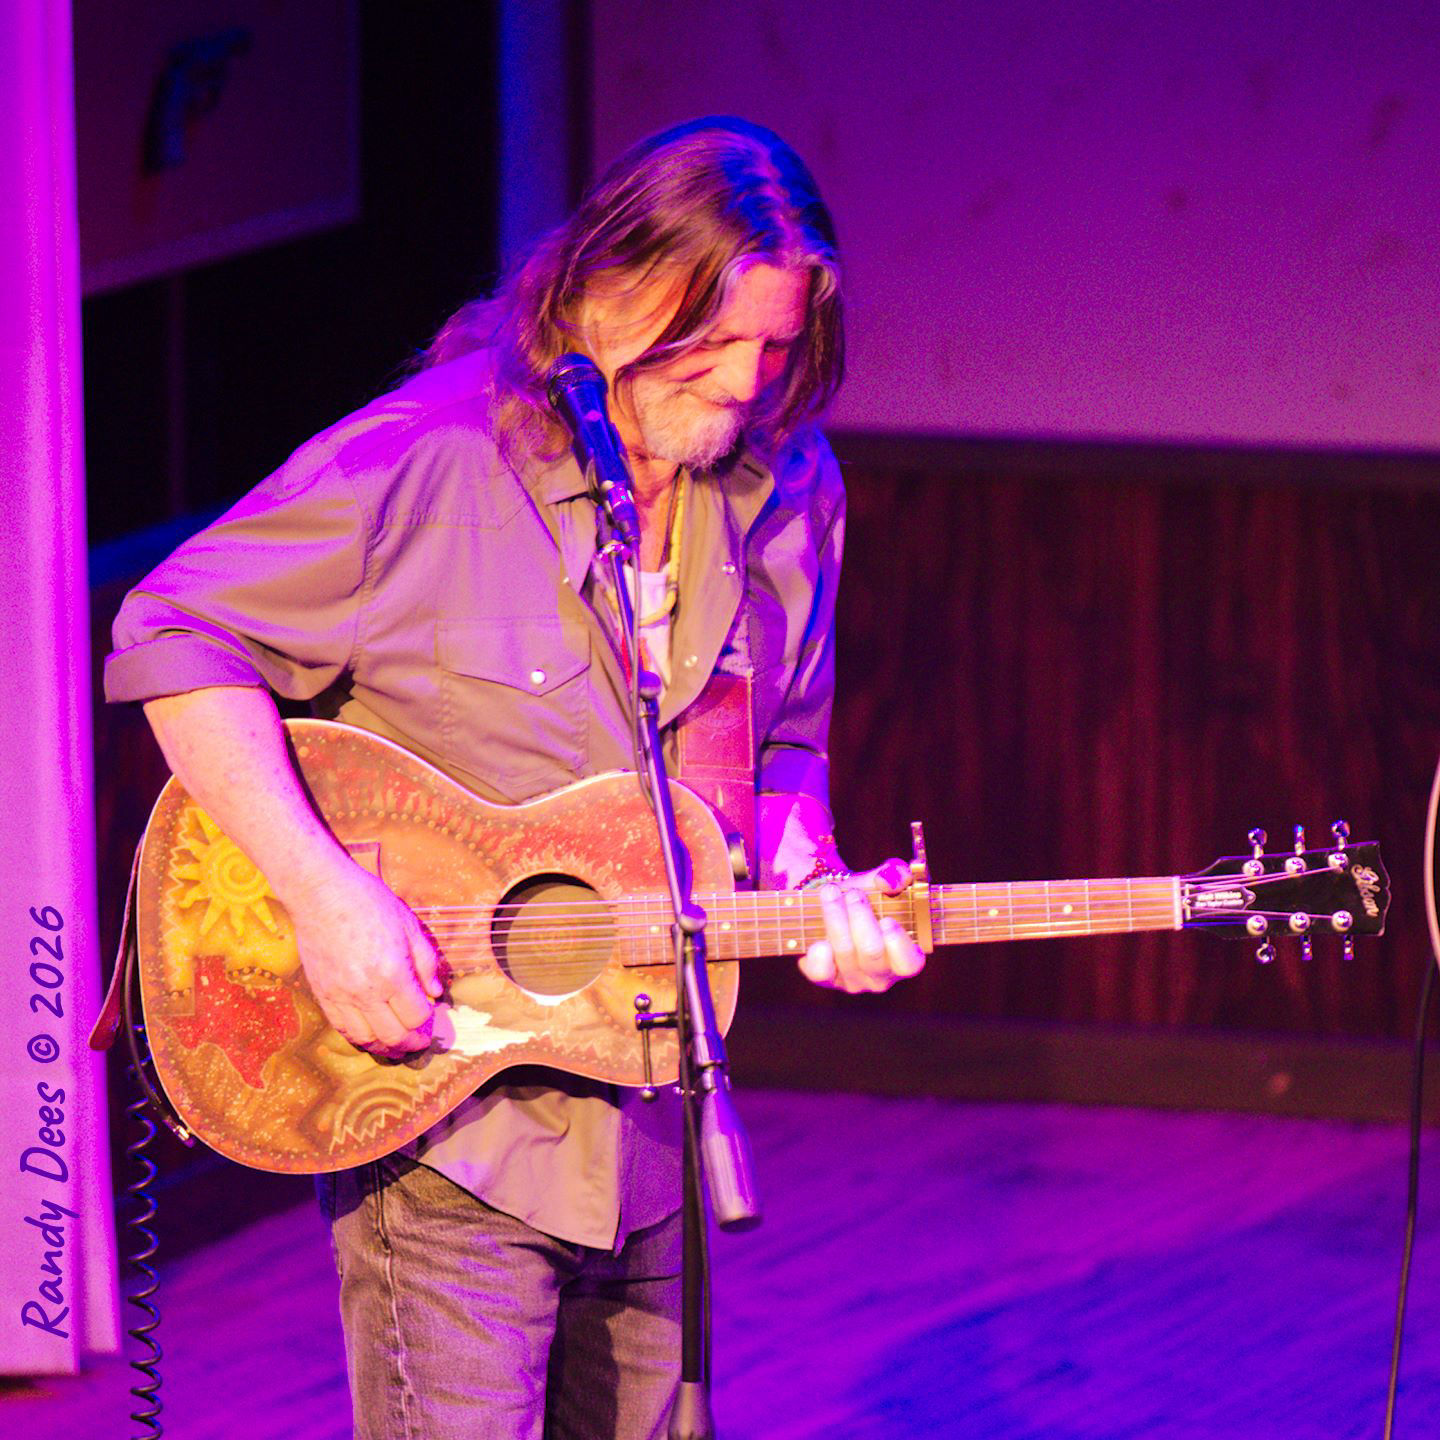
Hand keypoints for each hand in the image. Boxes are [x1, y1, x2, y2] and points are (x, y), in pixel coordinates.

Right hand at [286, 858, 442, 1057]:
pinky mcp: (322, 994)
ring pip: (366, 1039)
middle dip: (411, 1043)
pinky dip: (360, 1037)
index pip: (416, 1015)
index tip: (432, 1018)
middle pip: (393, 1035)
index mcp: (392, 972)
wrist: (321, 893)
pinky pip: (342, 1028)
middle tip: (419, 1041)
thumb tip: (435, 991)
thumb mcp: (408, 925)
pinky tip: (371, 1033)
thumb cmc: (367, 901)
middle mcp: (366, 990)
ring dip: (385, 1047)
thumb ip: (426, 962)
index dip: (428, 1022)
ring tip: (397, 1044)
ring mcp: (340, 995)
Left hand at [797, 859, 925, 993]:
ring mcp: (853, 980)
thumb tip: (888, 880)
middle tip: (853, 894)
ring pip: (845, 952)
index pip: (909, 963)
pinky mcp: (826, 979)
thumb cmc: (867, 895)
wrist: (834, 903)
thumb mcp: (884, 880)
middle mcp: (881, 975)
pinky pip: (821, 973)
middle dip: (860, 917)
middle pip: (872, 951)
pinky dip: (819, 953)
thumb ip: (895, 874)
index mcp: (905, 957)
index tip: (886, 919)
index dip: (898, 943)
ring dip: (836, 917)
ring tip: (830, 893)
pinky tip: (819, 937)